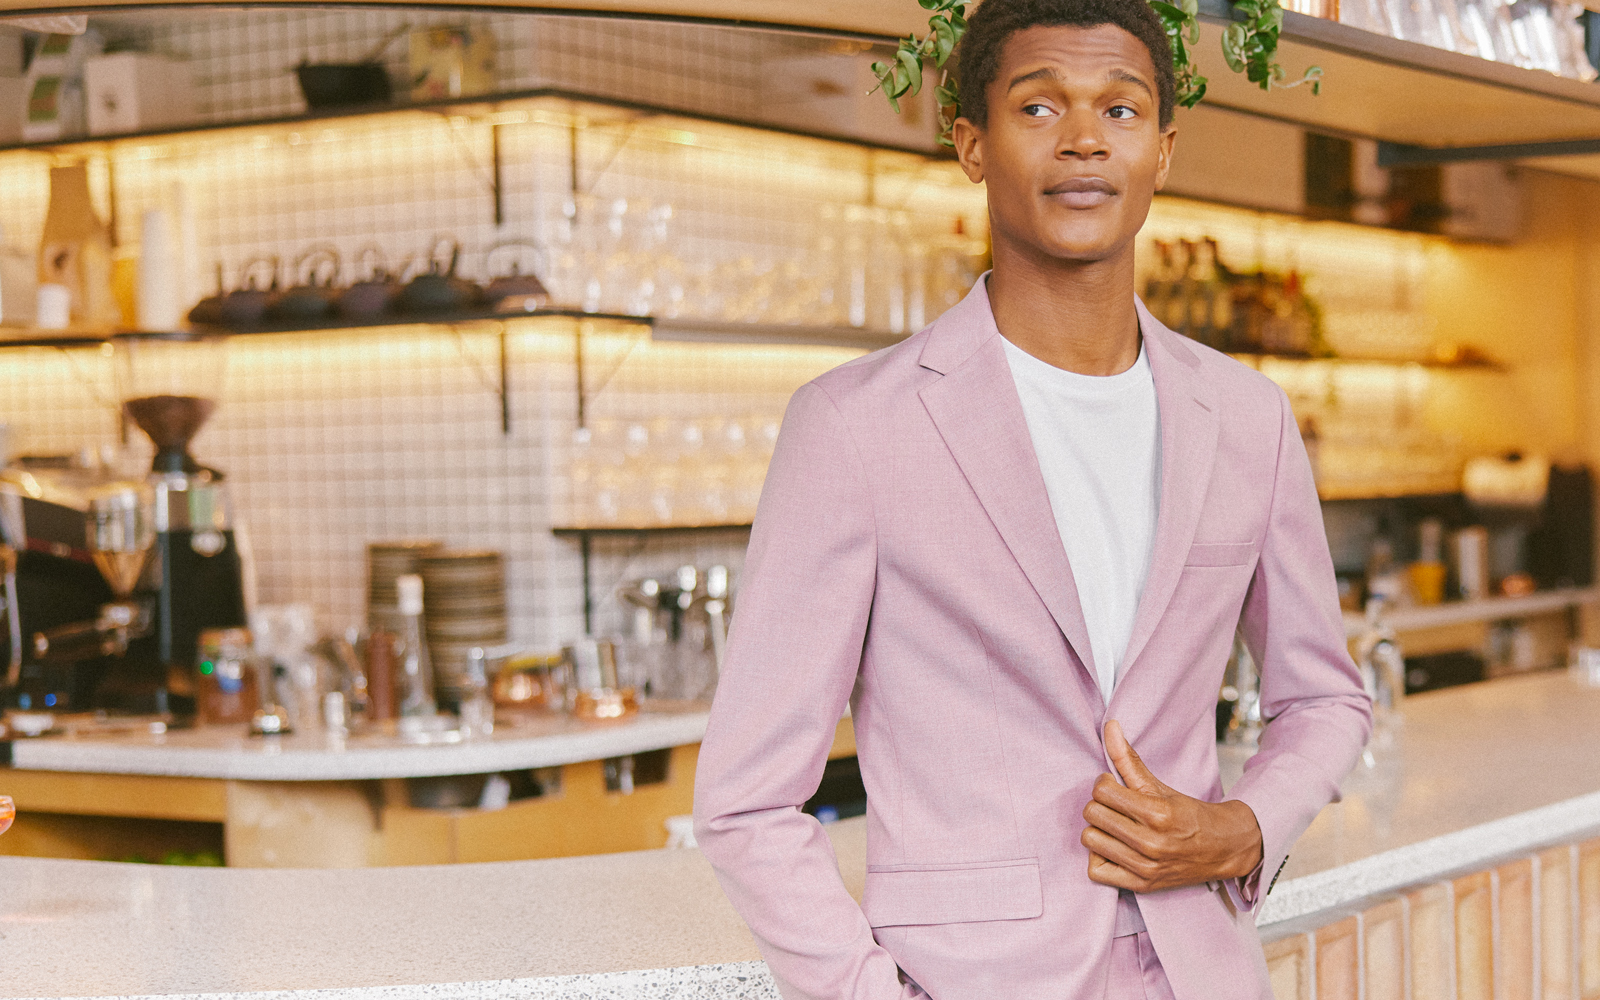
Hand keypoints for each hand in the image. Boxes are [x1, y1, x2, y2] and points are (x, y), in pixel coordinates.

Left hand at [1080, 720, 1262, 892]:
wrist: (1223, 848)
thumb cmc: (1188, 814)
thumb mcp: (1159, 786)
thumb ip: (1128, 759)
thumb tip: (1110, 726)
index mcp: (1157, 813)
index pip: (1101, 791)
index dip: (1103, 785)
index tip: (1114, 787)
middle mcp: (1150, 842)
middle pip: (1093, 814)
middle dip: (1100, 805)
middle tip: (1115, 807)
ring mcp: (1145, 867)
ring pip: (1090, 840)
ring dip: (1098, 830)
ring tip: (1114, 827)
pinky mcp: (1141, 885)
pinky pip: (1096, 871)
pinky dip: (1100, 859)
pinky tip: (1114, 848)